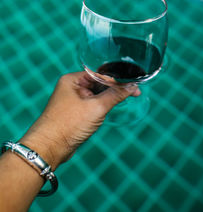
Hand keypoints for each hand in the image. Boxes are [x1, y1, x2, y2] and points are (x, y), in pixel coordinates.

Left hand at [20, 72, 139, 169]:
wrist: (50, 148)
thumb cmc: (68, 124)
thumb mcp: (96, 107)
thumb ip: (115, 95)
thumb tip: (132, 87)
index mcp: (73, 79)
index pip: (100, 74)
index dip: (117, 80)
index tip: (133, 85)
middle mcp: (72, 87)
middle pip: (99, 84)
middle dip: (114, 89)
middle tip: (133, 93)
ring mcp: (73, 100)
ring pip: (97, 95)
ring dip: (109, 98)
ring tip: (125, 99)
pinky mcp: (75, 112)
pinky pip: (92, 105)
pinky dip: (102, 106)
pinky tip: (111, 108)